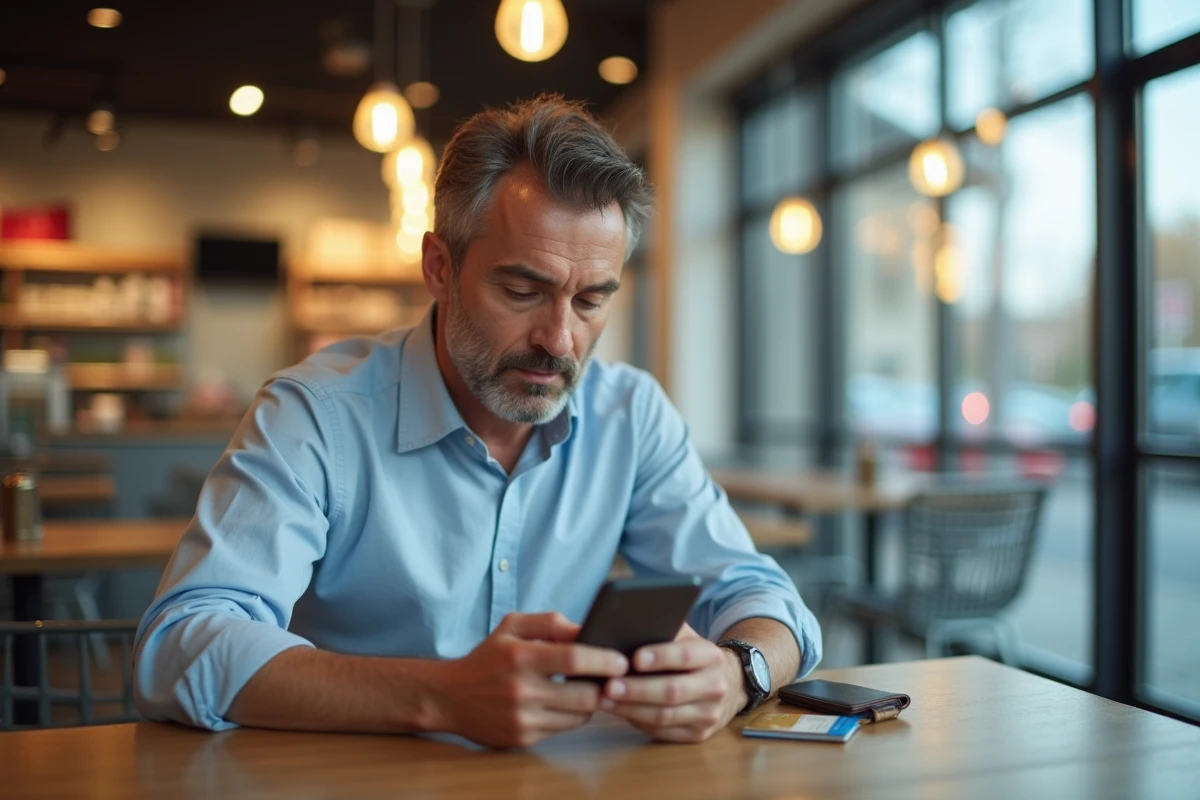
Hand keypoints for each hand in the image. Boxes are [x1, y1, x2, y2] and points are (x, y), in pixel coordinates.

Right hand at [433, 612, 628, 747]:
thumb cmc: (487, 657)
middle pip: (585, 694)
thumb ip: (550, 622)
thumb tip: (587, 629)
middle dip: (604, 686)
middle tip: (612, 678)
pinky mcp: (523, 738)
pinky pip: (563, 729)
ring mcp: (522, 717)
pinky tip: (564, 704)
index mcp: (521, 656)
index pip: (575, 658)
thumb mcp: (512, 627)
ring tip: (587, 689)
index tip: (622, 661)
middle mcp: (522, 689)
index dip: (605, 660)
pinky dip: (571, 716)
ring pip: (579, 716)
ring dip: (590, 703)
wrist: (449, 697)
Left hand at [599, 623, 746, 742]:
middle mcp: (715, 686)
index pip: (686, 656)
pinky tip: (619, 711)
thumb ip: (665, 632)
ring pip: (665, 716)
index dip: (660, 657)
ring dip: (631, 709)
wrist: (728, 685)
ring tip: (605, 699)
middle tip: (609, 685)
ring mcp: (709, 714)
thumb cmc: (693, 657)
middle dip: (637, 689)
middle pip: (673, 691)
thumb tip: (625, 629)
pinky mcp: (698, 734)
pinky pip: (662, 731)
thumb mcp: (686, 637)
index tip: (634, 658)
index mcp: (712, 657)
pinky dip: (637, 721)